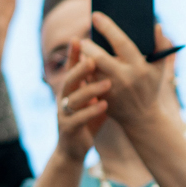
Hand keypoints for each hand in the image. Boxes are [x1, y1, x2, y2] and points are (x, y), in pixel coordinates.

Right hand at [53, 42, 109, 162]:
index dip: (73, 53)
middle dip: (80, 68)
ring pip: (73, 98)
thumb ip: (102, 82)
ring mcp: (64, 112)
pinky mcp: (68, 128)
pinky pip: (78, 118)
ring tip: (107, 83)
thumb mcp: (96, 98)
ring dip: (90, 90)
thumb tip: (121, 62)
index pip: (71, 67)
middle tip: (94, 59)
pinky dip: (91, 112)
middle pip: (70, 79)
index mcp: (72, 88)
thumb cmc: (89, 118)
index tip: (78, 37)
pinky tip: (104, 106)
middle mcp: (64, 97)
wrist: (75, 148)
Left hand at [79, 13, 174, 131]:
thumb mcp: (159, 69)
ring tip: (84, 52)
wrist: (142, 118)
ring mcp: (112, 90)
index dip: (107, 28)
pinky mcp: (102, 99)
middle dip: (88, 46)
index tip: (95, 15)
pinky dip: (84, 71)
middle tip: (84, 39)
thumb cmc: (150, 87)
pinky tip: (84, 66)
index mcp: (140, 67)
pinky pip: (87, 81)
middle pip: (98, 57)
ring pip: (90, 69)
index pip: (121, 42)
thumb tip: (157, 26)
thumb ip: (161, 46)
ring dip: (83, 59)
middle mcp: (125, 78)